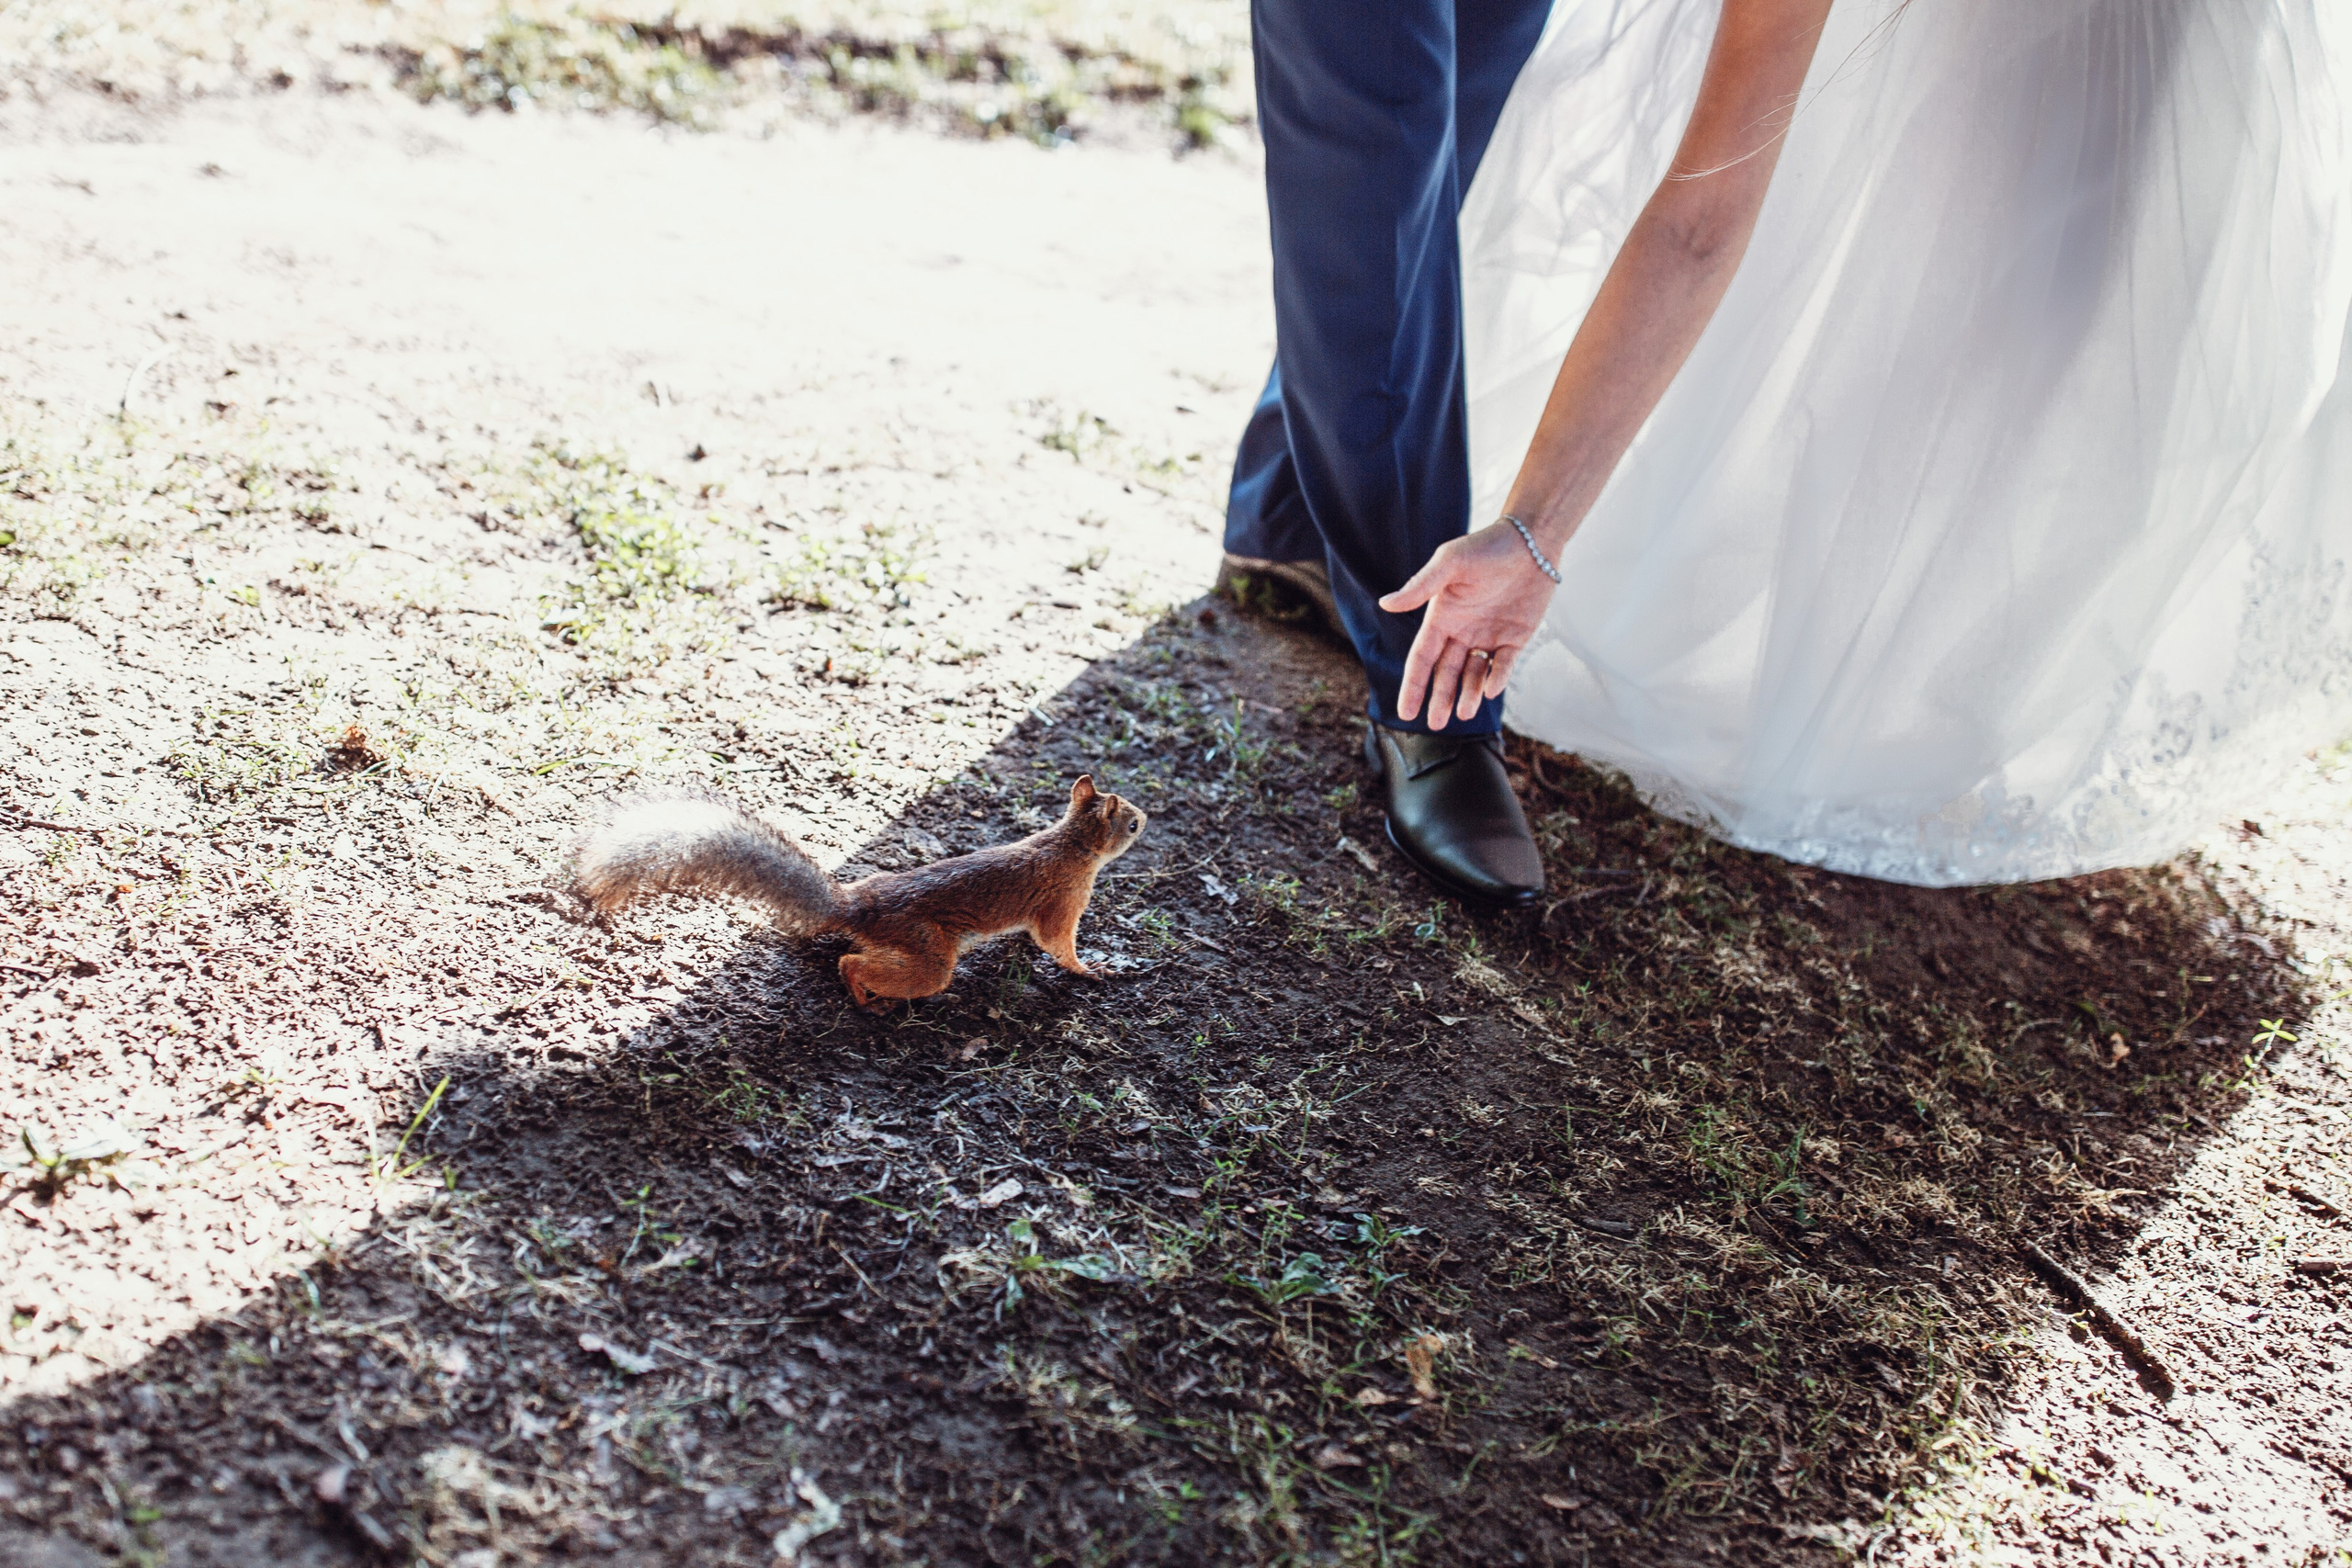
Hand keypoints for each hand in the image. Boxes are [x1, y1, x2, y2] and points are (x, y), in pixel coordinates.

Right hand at [1377, 522, 1557, 728]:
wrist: (1530, 542)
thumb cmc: (1486, 547)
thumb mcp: (1449, 564)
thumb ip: (1420, 586)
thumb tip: (1385, 604)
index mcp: (1442, 617)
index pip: (1422, 658)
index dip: (1413, 685)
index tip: (1405, 712)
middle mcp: (1462, 631)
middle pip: (1446, 673)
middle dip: (1440, 698)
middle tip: (1434, 724)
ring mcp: (1488, 636)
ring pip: (1473, 674)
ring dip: (1467, 694)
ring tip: (1463, 714)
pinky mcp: (1515, 637)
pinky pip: (1503, 665)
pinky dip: (1496, 678)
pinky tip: (1488, 691)